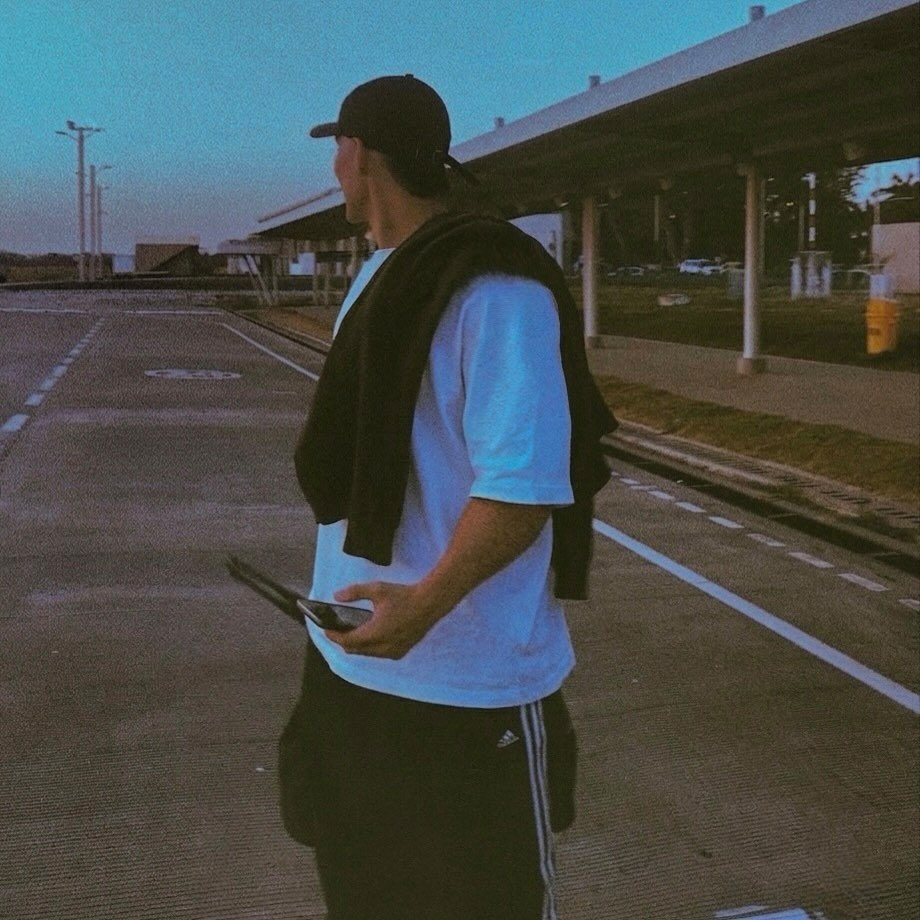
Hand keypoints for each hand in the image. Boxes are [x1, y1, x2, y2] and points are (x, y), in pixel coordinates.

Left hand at [323, 581, 442, 658]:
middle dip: (343, 641)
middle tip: (336, 630)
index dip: (334, 636)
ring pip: (367, 653)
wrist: (430, 603)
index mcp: (374, 633)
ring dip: (357, 645)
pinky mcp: (401, 652)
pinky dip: (371, 648)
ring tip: (352, 632)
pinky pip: (379, 654)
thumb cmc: (404, 595)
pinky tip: (371, 636)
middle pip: (354, 650)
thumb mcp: (377, 589)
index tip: (325, 630)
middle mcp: (382, 647)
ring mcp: (393, 652)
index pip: (347, 641)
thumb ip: (355, 592)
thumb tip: (336, 596)